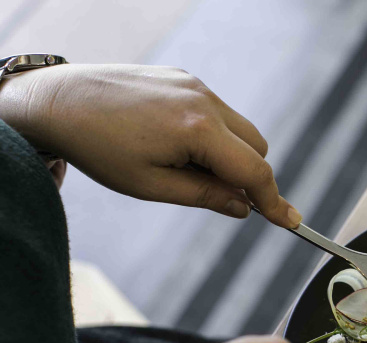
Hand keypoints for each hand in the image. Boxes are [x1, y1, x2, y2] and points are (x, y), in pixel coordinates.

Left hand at [0, 64, 299, 226]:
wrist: (58, 101)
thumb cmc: (99, 148)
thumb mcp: (152, 186)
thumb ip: (206, 195)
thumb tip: (243, 207)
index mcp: (197, 130)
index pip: (255, 171)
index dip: (274, 201)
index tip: (290, 222)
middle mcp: (204, 101)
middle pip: (257, 148)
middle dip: (248, 176)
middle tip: (217, 195)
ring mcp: (195, 85)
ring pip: (240, 129)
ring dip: (230, 154)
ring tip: (183, 165)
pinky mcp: (185, 78)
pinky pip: (218, 112)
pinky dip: (213, 135)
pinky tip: (174, 142)